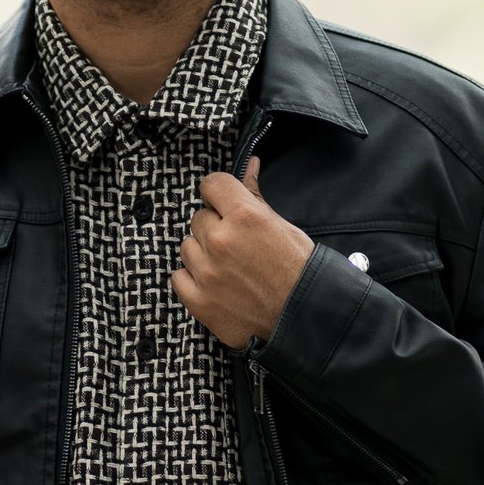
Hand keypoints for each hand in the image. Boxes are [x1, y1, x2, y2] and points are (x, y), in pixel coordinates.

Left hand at [172, 156, 313, 350]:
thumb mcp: (282, 226)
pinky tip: (215, 283)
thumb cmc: (299, 271)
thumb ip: (255, 196)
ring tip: (229, 266)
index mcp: (244, 217)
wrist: (304, 318)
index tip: (224, 202)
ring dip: (203, 253)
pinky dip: (192, 279)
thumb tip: (248, 165)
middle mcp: (221, 241)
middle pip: (199, 218)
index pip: (211, 184)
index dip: (219, 193)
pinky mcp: (199, 301)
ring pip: (187, 246)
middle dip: (215, 227)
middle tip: (237, 244)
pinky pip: (179, 276)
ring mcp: (206, 273)